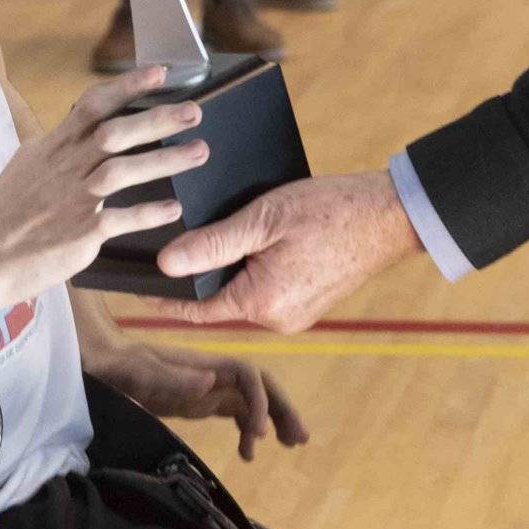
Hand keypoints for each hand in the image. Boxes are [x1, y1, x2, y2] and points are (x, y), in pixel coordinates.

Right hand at [0, 68, 211, 304]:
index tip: (159, 72)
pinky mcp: (78, 234)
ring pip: (124, 169)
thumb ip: (56, 153)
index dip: (128, 86)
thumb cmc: (0, 221)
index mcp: (49, 149)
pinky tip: (174, 209)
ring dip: (166, 159)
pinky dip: (150, 213)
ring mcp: (71, 200)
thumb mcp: (25, 172)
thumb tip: (75, 135)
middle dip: (158, 118)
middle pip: (115, 132)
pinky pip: (122, 218)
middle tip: (195, 110)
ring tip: (199, 151)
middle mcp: (62, 168)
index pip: (92, 106)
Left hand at [81, 336, 308, 462]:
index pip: (247, 375)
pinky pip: (234, 412)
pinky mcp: (199, 400)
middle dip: (282, 408)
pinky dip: (247, 430)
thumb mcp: (137, 372)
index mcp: (202, 364)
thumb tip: (212, 381)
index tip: (258, 435)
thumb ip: (170, 377)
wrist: (99, 361)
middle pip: (259, 386)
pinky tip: (248, 452)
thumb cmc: (115, 365)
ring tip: (289, 444)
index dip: (261, 401)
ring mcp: (207, 386)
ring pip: (251, 400)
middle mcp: (211, 373)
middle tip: (298, 439)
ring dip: (272, 419)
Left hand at [143, 173, 421, 333]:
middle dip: (206, 270)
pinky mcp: (311, 302)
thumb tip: (166, 264)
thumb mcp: (264, 218)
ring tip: (237, 229)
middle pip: (221, 298)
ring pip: (246, 292)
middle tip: (188, 235)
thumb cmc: (332, 210)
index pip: (196, 308)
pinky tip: (266, 238)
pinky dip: (259, 267)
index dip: (165, 297)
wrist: (391, 214)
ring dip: (235, 266)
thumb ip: (213, 243)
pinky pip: (270, 289)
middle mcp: (279, 318)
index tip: (136, 288)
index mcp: (262, 302)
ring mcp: (298, 314)